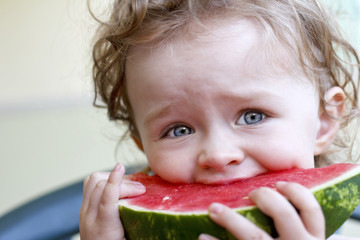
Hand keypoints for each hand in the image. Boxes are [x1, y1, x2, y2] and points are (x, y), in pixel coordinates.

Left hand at [79, 163, 145, 239]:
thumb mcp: (134, 238)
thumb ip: (140, 221)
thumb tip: (160, 210)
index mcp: (104, 229)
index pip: (106, 198)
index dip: (114, 180)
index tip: (121, 166)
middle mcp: (90, 218)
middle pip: (101, 186)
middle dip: (123, 182)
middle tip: (141, 190)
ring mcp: (84, 212)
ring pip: (92, 181)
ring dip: (110, 177)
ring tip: (128, 185)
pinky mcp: (84, 208)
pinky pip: (90, 184)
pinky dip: (103, 179)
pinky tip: (115, 186)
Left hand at [199, 182, 324, 239]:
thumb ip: (296, 227)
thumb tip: (274, 194)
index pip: (311, 209)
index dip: (295, 192)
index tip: (278, 183)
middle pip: (284, 214)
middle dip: (265, 197)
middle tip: (250, 194)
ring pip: (255, 236)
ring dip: (231, 219)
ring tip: (213, 209)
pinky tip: (203, 236)